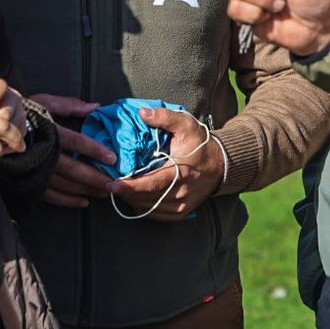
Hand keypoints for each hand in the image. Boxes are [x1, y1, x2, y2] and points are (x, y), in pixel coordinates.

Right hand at [31, 93, 115, 208]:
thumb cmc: (21, 114)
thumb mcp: (43, 102)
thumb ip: (69, 105)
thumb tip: (94, 107)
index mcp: (49, 132)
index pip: (77, 142)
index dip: (95, 150)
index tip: (112, 158)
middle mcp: (44, 154)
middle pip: (74, 169)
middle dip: (95, 177)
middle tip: (114, 183)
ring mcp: (36, 170)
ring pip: (65, 184)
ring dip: (86, 189)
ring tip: (104, 192)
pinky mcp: (30, 181)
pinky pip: (50, 195)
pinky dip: (67, 201)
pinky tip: (82, 202)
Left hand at [108, 106, 222, 221]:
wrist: (221, 164)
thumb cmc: (201, 143)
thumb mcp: (186, 124)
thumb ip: (164, 117)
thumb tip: (142, 113)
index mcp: (181, 173)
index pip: (150, 185)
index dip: (130, 187)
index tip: (112, 184)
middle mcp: (181, 193)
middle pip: (146, 199)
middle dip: (125, 194)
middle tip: (107, 185)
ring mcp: (181, 205)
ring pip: (149, 209)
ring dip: (132, 201)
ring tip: (118, 190)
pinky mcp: (181, 212)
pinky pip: (156, 215)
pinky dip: (142, 208)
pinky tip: (133, 198)